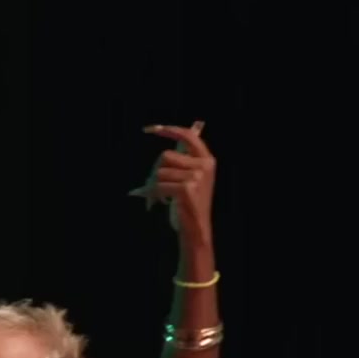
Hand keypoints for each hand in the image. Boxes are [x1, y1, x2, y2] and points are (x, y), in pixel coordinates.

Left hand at [130, 122, 215, 242]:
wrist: (196, 229)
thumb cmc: (189, 204)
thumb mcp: (191, 179)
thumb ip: (182, 162)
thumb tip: (163, 154)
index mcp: (207, 160)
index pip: (188, 136)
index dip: (169, 130)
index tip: (151, 129)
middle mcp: (204, 166)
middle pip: (165, 156)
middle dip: (155, 170)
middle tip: (155, 185)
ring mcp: (197, 177)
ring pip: (159, 172)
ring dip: (153, 185)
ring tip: (160, 196)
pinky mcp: (186, 189)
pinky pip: (158, 185)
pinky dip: (154, 194)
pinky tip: (160, 202)